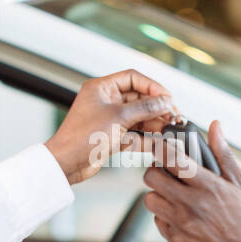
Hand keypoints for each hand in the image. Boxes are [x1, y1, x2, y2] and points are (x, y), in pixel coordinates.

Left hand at [45, 70, 176, 184]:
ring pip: (139, 116)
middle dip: (156, 107)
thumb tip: (164, 102)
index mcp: (102, 88)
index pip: (133, 78)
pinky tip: (159, 140)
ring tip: (170, 127)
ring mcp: (110, 118)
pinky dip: (147, 136)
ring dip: (154, 122)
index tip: (167, 97)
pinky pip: (135, 132)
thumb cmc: (83, 137)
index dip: (152, 86)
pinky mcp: (112, 135)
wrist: (67, 163)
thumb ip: (145, 108)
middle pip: (139, 98)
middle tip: (173, 115)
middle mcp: (106, 101)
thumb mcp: (119, 118)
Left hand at [142, 119, 240, 241]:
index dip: (158, 147)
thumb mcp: (240, 184)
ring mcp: (181, 225)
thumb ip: (223, 154)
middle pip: (151, 178)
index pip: (171, 158)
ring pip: (150, 200)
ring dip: (158, 195)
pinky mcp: (176, 241)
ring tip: (174, 195)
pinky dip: (165, 216)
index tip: (156, 144)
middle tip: (166, 173)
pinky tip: (181, 216)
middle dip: (156, 172)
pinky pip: (158, 221)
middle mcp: (191, 205)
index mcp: (208, 186)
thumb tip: (215, 126)